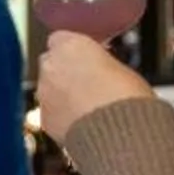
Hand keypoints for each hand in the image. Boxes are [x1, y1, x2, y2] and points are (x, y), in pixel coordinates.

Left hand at [35, 32, 154, 146]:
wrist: (121, 136)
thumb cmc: (128, 98)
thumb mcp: (122, 68)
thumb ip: (101, 63)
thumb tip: (101, 69)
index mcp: (70, 45)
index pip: (62, 38)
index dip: (75, 50)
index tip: (88, 58)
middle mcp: (51, 66)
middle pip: (51, 63)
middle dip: (65, 72)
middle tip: (88, 84)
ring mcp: (44, 93)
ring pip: (49, 89)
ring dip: (62, 95)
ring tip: (89, 108)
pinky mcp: (45, 119)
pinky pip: (51, 113)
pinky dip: (62, 117)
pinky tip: (83, 125)